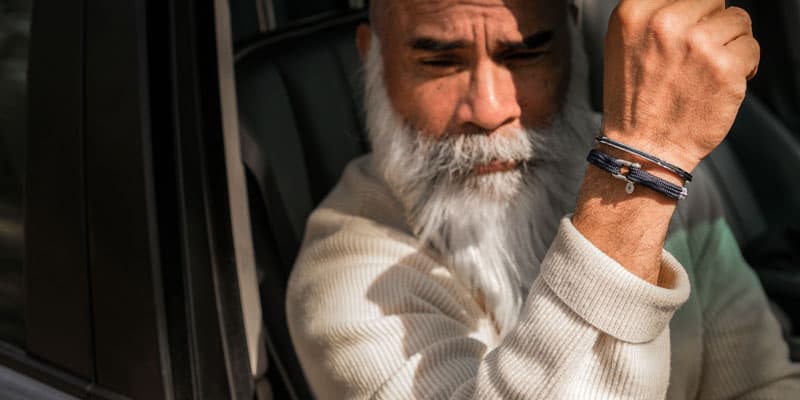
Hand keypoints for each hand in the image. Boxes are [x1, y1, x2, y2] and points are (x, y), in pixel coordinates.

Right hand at [602, 0, 759, 171]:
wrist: (642, 148)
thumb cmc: (635, 99)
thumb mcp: (624, 44)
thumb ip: (653, 13)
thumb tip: (695, 2)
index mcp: (633, 13)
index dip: (689, 12)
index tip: (686, 31)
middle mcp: (663, 22)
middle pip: (713, 0)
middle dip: (711, 25)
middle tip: (694, 56)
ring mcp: (696, 43)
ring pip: (738, 20)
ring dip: (729, 44)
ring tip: (705, 71)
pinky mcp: (725, 66)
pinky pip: (751, 48)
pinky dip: (742, 67)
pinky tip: (718, 84)